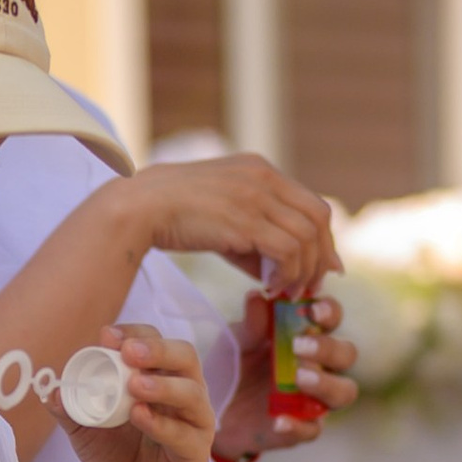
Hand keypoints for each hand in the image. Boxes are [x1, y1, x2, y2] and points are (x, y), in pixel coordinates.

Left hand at [61, 323, 215, 461]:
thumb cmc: (113, 455)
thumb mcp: (84, 428)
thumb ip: (69, 408)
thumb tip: (50, 389)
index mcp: (159, 377)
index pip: (155, 342)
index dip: (134, 334)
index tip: (106, 337)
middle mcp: (183, 392)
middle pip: (185, 357)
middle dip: (158, 350)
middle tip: (128, 353)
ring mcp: (194, 422)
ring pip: (191, 392)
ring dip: (162, 385)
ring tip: (134, 386)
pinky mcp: (196, 453)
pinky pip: (185, 434)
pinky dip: (162, 424)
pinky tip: (140, 417)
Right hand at [127, 153, 339, 301]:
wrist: (139, 207)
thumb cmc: (175, 215)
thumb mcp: (223, 217)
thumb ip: (255, 238)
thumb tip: (282, 273)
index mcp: (260, 169)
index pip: (312, 203)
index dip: (323, 239)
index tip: (320, 267)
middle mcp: (264, 177)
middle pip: (318, 218)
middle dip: (321, 256)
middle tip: (312, 285)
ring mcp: (256, 195)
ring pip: (307, 237)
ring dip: (304, 270)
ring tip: (287, 291)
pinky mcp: (246, 219)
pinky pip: (287, 250)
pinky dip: (287, 274)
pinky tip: (271, 288)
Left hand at [215, 290, 358, 461]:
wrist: (214, 409)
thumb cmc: (234, 365)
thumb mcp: (236, 343)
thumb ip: (250, 325)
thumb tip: (257, 297)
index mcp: (306, 337)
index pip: (332, 319)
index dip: (330, 312)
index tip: (313, 311)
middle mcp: (319, 366)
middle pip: (347, 354)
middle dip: (329, 349)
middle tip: (298, 347)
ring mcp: (314, 399)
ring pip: (345, 392)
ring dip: (327, 384)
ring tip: (299, 379)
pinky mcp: (302, 428)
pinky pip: (312, 430)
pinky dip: (297, 425)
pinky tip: (278, 420)